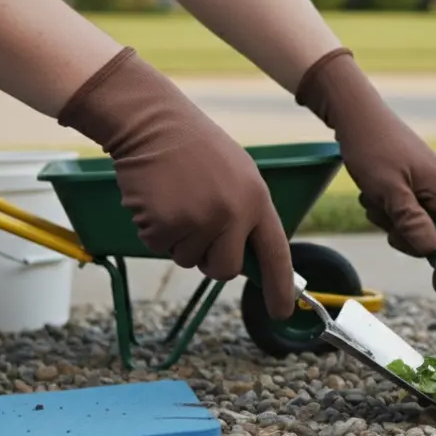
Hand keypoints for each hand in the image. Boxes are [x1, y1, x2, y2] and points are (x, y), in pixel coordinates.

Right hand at [58, 48, 295, 317]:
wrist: (152, 122)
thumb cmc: (194, 148)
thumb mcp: (238, 175)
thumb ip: (247, 214)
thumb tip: (249, 257)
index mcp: (257, 200)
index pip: (275, 253)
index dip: (280, 287)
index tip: (282, 313)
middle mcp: (233, 215)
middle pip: (224, 270)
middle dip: (209, 259)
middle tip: (196, 224)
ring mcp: (200, 221)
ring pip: (189, 260)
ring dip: (178, 239)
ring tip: (176, 198)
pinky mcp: (166, 225)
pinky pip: (160, 248)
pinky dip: (154, 231)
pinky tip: (157, 198)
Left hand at [294, 49, 435, 292]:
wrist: (357, 114)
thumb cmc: (371, 149)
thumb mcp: (387, 191)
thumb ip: (412, 223)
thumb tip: (430, 252)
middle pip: (435, 233)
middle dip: (406, 234)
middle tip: (382, 216)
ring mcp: (431, 181)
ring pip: (416, 222)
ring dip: (391, 219)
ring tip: (373, 196)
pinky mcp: (417, 178)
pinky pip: (407, 208)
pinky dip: (388, 207)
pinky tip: (373, 190)